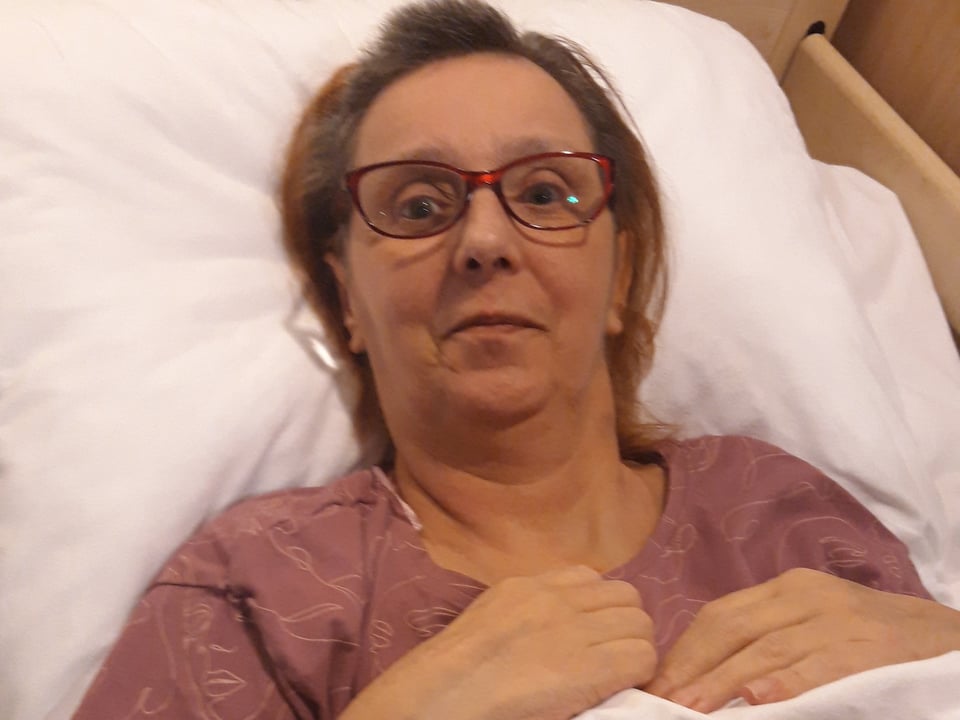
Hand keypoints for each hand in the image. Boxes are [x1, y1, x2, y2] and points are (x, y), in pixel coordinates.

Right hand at [341, 565, 656, 719]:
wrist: (447, 696)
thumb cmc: (456, 671)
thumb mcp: (490, 617)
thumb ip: (526, 611)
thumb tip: (558, 624)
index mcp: (529, 586)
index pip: (592, 578)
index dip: (600, 608)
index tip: (594, 633)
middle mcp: (557, 599)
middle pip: (625, 596)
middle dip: (624, 624)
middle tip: (610, 654)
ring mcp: (576, 630)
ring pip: (641, 623)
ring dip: (634, 646)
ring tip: (615, 672)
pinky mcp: (592, 666)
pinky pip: (642, 656)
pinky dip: (638, 672)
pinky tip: (617, 687)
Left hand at [644, 567, 959, 712]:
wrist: (945, 638)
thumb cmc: (868, 640)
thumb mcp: (811, 628)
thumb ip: (764, 643)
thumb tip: (701, 679)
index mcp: (785, 590)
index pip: (720, 616)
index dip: (684, 652)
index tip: (655, 686)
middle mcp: (806, 595)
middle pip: (732, 628)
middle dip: (693, 669)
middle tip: (663, 703)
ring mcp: (837, 617)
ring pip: (767, 648)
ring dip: (724, 682)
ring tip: (691, 709)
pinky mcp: (868, 646)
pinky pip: (820, 665)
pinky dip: (787, 683)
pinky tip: (759, 701)